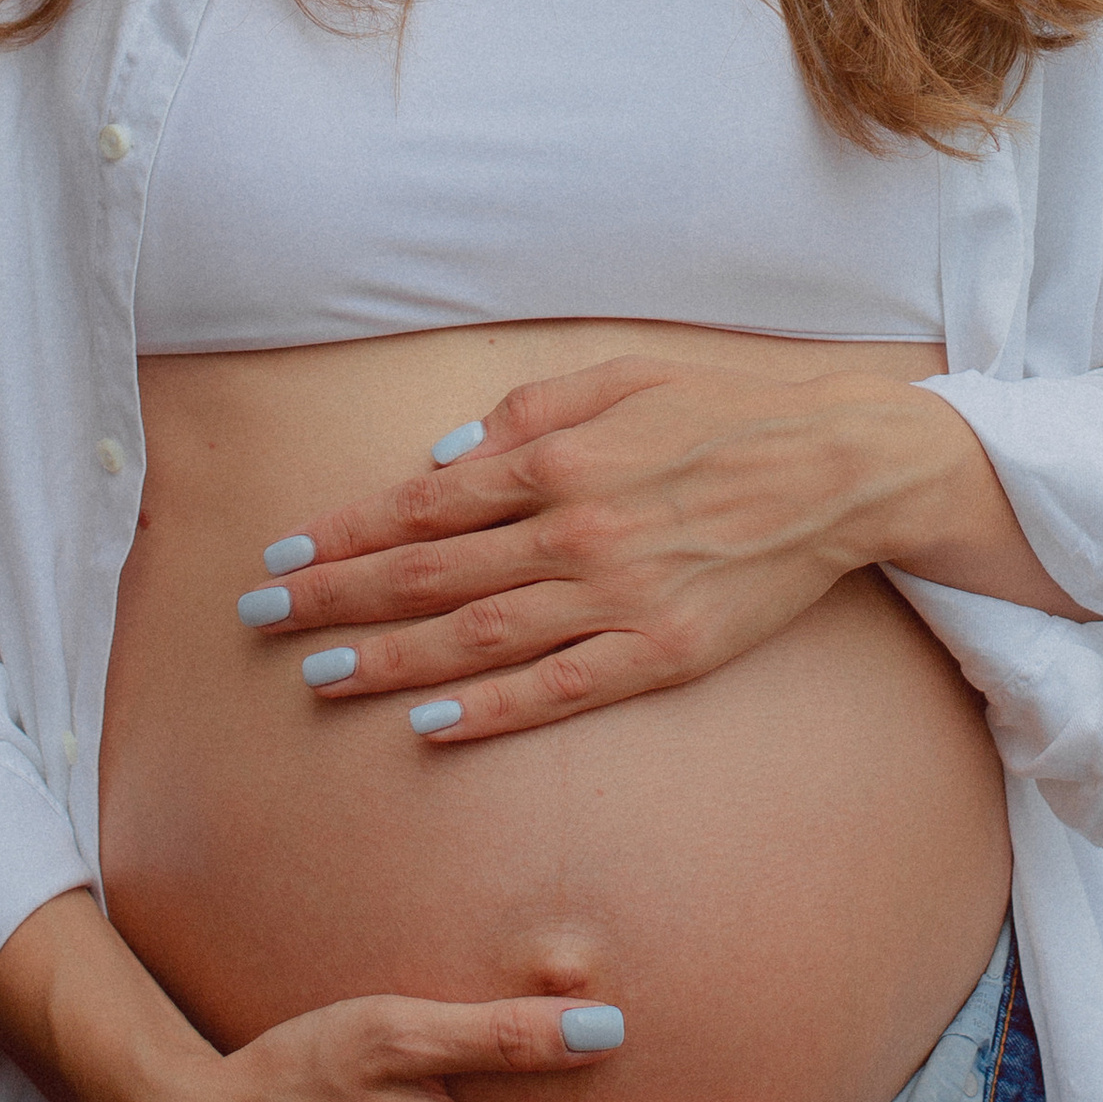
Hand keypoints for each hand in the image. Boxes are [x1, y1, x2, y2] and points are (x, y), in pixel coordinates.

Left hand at [249, 357, 885, 742]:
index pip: (425, 505)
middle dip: (337, 596)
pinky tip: (429, 724)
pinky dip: (489, 710)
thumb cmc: (728, 411)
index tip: (285, 552)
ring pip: (477, 639)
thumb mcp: (624, 377)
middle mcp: (576, 530)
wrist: (841, 468)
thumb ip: (528, 412)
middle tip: (261, 619)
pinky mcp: (662, 653)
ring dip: (389, 658)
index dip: (347, 532)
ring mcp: (618, 598)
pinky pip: (559, 690)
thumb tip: (443, 456)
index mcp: (560, 458)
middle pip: (429, 575)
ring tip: (318, 675)